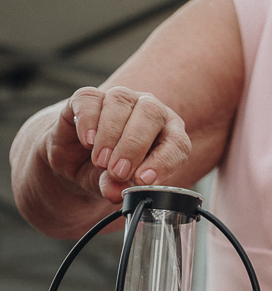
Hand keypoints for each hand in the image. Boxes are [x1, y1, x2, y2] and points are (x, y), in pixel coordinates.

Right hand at [49, 87, 190, 204]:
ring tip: (100, 162)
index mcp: (169, 134)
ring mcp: (121, 99)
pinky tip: (87, 141)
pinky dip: (88, 120)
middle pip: (152, 113)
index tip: (144, 180)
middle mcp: (149, 110)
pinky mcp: (88, 98)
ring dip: (111, 134)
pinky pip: (90, 99)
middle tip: (118, 171)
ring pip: (122, 101)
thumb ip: (117, 186)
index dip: (164, 161)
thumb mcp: (115, 184)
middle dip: (134, 145)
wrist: (75, 162)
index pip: (178, 142)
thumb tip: (115, 192)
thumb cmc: (108, 171)